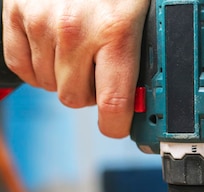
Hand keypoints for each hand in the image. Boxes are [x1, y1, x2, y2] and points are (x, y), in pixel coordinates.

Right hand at [2, 0, 148, 136]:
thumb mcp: (145, 16)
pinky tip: (52, 52)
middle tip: (100, 73)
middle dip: (90, 93)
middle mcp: (76, 31)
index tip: (117, 126)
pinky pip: (20, 65)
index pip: (113, 104)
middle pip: (75, 98)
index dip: (115, 125)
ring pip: (48, 84)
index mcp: (117, 33)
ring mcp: (41, 22)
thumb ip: (146, 55)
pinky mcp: (15, 13)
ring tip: (78, 54)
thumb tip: (149, 95)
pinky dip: (35, 66)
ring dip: (63, 77)